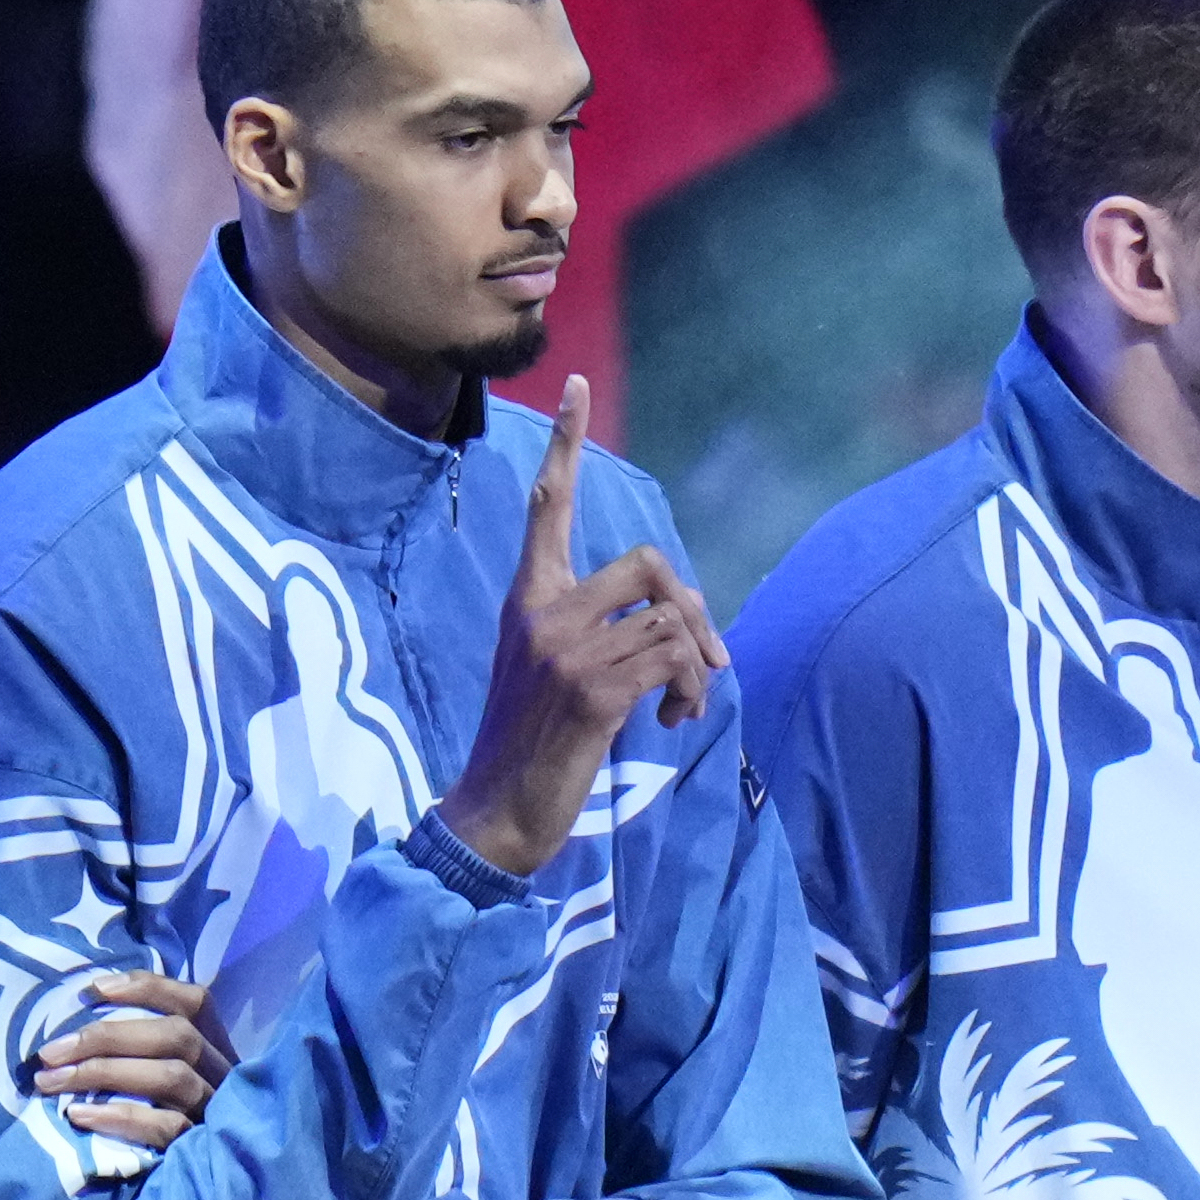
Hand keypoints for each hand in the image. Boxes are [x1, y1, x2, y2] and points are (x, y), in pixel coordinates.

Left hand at [29, 971, 234, 1154]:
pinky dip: (120, 1117)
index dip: (148, 987)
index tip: (93, 990)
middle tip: (51, 1051)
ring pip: (171, 1077)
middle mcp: (223, 1075)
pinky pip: (166, 1128)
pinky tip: (79, 1116)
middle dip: (108, 1036)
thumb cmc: (165, 1122)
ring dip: (105, 1072)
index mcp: (216, 1048)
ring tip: (52, 1081)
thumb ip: (142, 1048)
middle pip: (178, 1036)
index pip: (195, 1002)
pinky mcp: (202, 1150)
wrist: (199, 1195)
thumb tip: (84, 1015)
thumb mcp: (163, 1077)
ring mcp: (216, 1112)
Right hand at [440, 374, 725, 876]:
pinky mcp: (591, 689)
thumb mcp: (555, 673)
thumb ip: (603, 629)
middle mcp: (540, 613)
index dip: (566, 445)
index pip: (548, 506)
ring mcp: (563, 650)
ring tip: (680, 704)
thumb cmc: (532, 746)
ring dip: (697, 664)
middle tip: (703, 661)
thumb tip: (683, 613)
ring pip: (670, 616)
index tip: (576, 386)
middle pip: (648, 562)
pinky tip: (669, 722)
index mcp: (527, 601)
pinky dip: (689, 692)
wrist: (496, 813)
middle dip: (693, 607)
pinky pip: (673, 660)